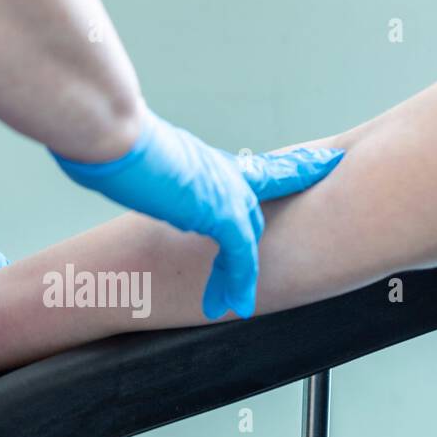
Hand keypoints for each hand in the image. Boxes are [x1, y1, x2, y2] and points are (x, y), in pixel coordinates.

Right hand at [54, 110, 343, 318]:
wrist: (113, 130)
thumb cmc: (111, 134)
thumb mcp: (133, 153)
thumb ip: (140, 166)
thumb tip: (111, 165)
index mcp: (208, 159)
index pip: (266, 168)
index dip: (297, 167)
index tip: (325, 162)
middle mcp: (224, 174)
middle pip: (263, 209)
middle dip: (287, 229)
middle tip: (309, 239)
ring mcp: (225, 192)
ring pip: (251, 234)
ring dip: (244, 271)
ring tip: (237, 304)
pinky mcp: (218, 212)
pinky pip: (239, 255)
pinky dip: (239, 281)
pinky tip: (233, 306)